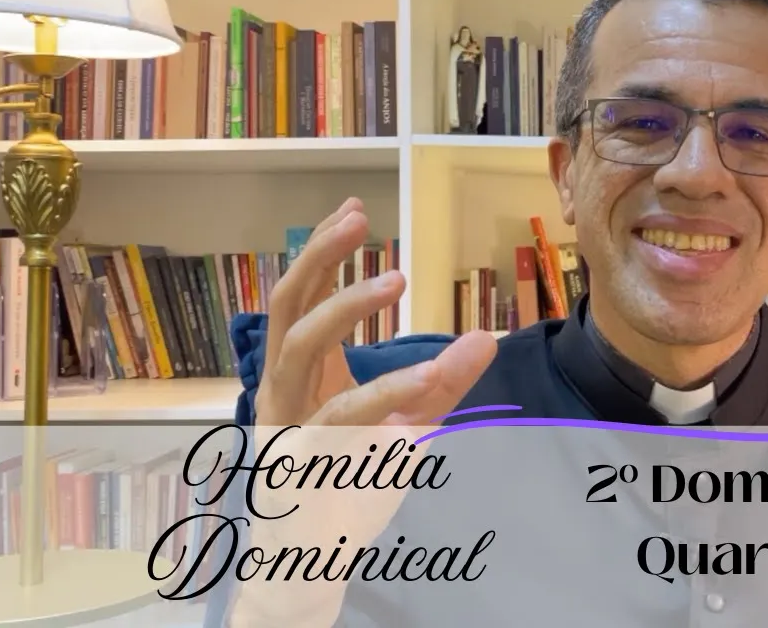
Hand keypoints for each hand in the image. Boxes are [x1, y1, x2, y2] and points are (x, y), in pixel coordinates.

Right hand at [231, 197, 497, 624]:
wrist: (317, 559)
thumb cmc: (353, 483)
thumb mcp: (406, 421)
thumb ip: (442, 381)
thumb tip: (484, 338)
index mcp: (300, 374)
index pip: (300, 297)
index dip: (322, 252)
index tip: (354, 209)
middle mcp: (283, 391)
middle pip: (287, 309)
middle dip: (320, 260)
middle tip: (361, 224)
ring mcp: (286, 423)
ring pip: (300, 351)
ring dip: (346, 311)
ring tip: (396, 280)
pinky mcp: (301, 462)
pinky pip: (340, 422)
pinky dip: (384, 399)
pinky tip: (425, 382)